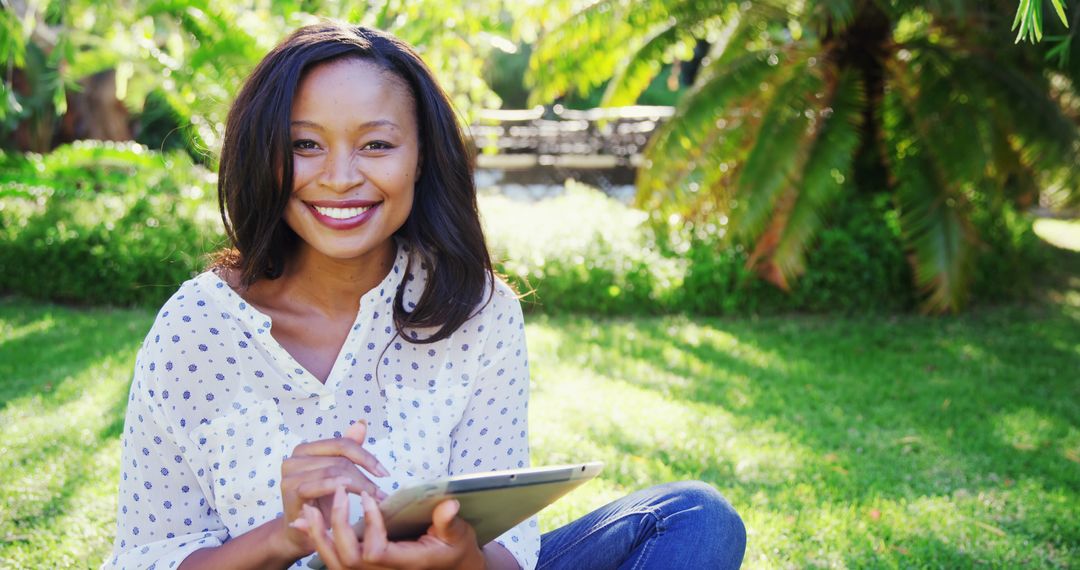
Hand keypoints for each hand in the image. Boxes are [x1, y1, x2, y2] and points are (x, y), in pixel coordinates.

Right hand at [279, 420, 390, 557]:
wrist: (302, 533)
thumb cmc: (321, 502)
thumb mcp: (337, 474)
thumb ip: (347, 450)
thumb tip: (361, 423)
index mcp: (307, 449)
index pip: (342, 444)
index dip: (366, 457)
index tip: (384, 473)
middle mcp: (295, 457)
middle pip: (340, 460)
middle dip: (365, 476)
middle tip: (381, 493)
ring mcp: (290, 473)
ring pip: (333, 472)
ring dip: (358, 486)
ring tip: (374, 498)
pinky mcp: (289, 490)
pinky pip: (317, 484)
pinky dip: (335, 487)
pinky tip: (350, 493)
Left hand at [291, 485, 485, 569]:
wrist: (451, 567)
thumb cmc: (453, 550)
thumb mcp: (458, 535)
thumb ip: (449, 521)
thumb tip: (449, 504)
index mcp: (405, 563)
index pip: (376, 552)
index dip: (369, 526)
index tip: (369, 498)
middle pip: (348, 559)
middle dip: (338, 524)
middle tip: (340, 491)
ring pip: (335, 563)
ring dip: (319, 535)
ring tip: (309, 508)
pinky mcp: (363, 568)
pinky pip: (334, 561)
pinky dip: (318, 542)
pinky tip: (306, 522)